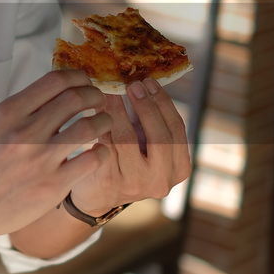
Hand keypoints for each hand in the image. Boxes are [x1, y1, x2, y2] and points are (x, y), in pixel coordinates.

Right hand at [0, 70, 111, 242]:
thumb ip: (22, 110)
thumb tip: (57, 92)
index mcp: (8, 112)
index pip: (55, 80)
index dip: (78, 77)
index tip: (84, 83)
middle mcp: (25, 131)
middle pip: (76, 97)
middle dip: (95, 95)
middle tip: (98, 101)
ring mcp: (40, 159)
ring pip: (90, 125)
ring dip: (103, 120)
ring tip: (102, 123)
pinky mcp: (53, 185)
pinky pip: (93, 159)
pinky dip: (101, 152)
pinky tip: (97, 153)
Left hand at [68, 78, 190, 214]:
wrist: (96, 193)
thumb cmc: (125, 160)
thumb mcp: (146, 143)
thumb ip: (150, 120)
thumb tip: (142, 80)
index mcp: (179, 168)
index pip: (176, 130)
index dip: (163, 103)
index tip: (149, 81)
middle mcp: (162, 180)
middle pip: (159, 136)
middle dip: (146, 106)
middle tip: (132, 84)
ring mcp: (136, 184)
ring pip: (127, 139)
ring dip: (118, 111)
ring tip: (109, 92)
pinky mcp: (110, 183)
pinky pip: (105, 146)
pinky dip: (100, 125)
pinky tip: (94, 110)